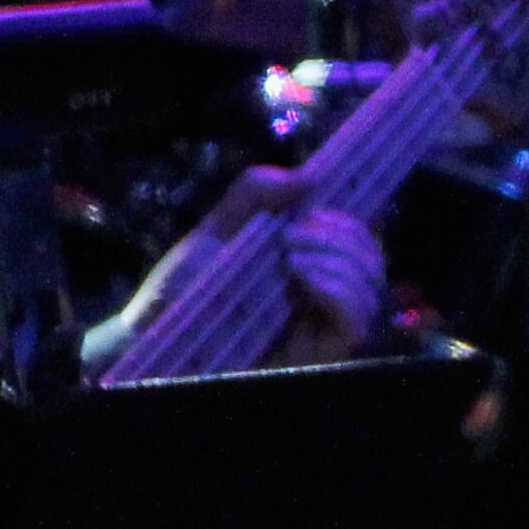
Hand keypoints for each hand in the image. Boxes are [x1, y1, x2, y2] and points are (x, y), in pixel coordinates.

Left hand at [163, 166, 386, 356]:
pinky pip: (359, 321)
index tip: (320, 206)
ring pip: (373, 286)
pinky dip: (342, 292)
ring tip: (291, 258)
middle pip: (373, 258)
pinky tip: (306, 280)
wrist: (154, 334)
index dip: (354, 218)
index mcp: (306, 262)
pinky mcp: (321, 351)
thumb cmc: (181, 287)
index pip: (359, 238)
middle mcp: (323, 291)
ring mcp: (324, 322)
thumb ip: (255, 193)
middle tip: (294, 234)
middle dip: (343, 235)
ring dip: (341, 260)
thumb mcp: (217, 228)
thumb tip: (310, 176)